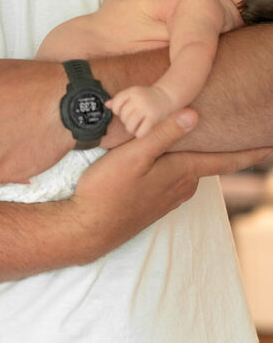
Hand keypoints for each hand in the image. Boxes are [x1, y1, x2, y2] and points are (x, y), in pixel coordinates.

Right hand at [67, 109, 272, 261]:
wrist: (87, 229)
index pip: (226, 160)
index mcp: (182, 172)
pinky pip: (176, 178)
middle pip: (211, 163)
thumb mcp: (133, 156)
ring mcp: (168, 197)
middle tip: (241, 132)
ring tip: (207, 139)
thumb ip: (163, 134)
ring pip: (192, 170)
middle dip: (227, 149)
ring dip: (201, 157)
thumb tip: (195, 114)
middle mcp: (182, 186)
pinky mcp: (154, 202)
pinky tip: (171, 158)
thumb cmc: (107, 191)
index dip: (251, 152)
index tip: (272, 143)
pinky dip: (181, 166)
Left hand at [106, 84, 173, 137]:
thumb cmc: (148, 96)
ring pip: (130, 125)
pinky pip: (141, 131)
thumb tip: (106, 105)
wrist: (168, 96)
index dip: (117, 111)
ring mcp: (146, 108)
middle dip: (126, 121)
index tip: (123, 113)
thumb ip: (120, 99)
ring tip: (135, 127)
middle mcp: (139, 99)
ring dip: (131, 129)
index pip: (116, 103)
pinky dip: (139, 134)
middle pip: (123, 116)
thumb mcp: (134, 93)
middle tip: (132, 121)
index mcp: (132, 91)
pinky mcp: (154, 117)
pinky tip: (142, 132)